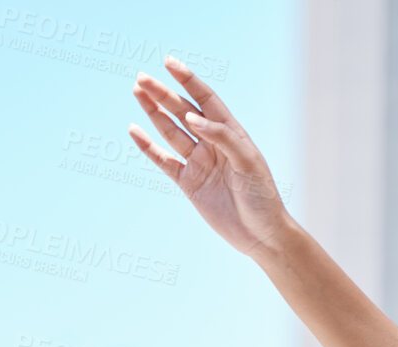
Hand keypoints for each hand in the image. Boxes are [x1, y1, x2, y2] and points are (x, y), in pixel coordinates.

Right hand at [131, 54, 293, 260]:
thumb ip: (222, 137)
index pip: (205, 99)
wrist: (261, 235)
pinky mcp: (189, 184)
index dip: (187, 79)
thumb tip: (193, 119)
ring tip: (138, 92)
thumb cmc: (262, 196)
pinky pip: (164, 161)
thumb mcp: (247, 162)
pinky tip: (135, 131)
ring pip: (171, 131)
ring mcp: (199, 163)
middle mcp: (212, 144)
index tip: (169, 62)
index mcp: (230, 133)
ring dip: (154, 112)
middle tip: (141, 78)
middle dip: (163, 94)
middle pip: (183, 111)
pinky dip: (149, 147)